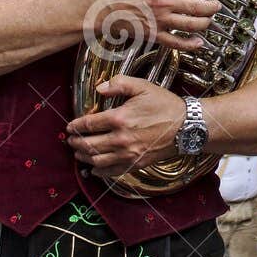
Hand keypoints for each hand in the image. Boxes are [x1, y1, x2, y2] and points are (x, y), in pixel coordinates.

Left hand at [65, 75, 187, 173]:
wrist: (186, 126)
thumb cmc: (165, 105)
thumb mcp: (142, 86)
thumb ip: (118, 84)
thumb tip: (98, 88)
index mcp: (120, 118)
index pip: (89, 124)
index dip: (75, 126)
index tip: (69, 127)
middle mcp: (121, 139)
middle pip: (89, 145)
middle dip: (76, 143)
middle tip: (70, 141)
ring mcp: (128, 154)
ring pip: (97, 160)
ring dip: (84, 157)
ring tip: (78, 153)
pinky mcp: (136, 164)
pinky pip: (112, 172)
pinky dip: (100, 172)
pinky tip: (94, 169)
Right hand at [87, 0, 222, 53]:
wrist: (99, 5)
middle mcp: (163, 1)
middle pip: (197, 7)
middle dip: (212, 7)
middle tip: (217, 7)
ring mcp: (159, 19)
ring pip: (191, 25)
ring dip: (205, 24)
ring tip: (209, 21)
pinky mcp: (153, 34)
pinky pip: (176, 42)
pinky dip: (190, 44)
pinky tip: (198, 43)